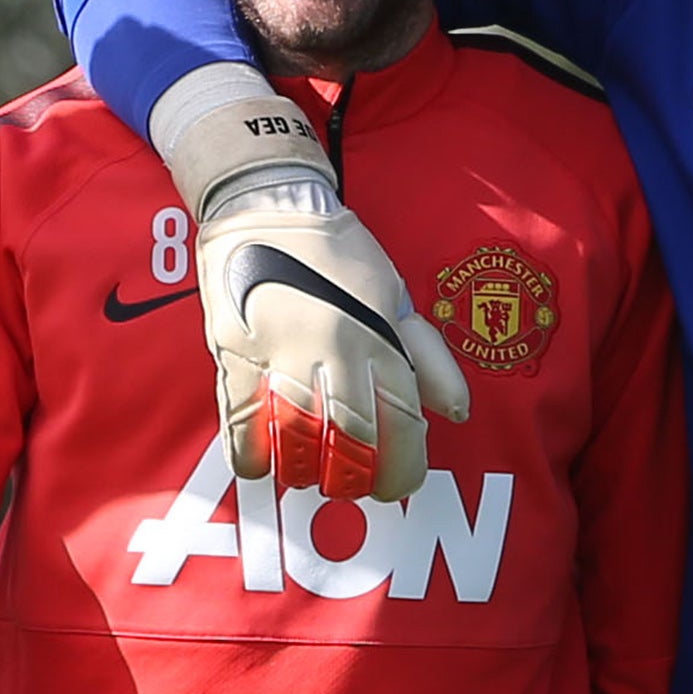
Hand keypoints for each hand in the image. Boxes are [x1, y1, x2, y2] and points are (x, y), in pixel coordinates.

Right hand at [161, 89, 470, 500]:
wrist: (269, 206)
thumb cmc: (340, 254)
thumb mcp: (397, 296)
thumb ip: (427, 357)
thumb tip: (456, 410)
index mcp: (381, 335)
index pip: (404, 421)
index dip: (404, 467)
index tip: (398, 484)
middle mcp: (336, 348)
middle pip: (354, 440)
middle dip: (358, 479)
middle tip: (355, 487)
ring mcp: (282, 353)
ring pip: (299, 440)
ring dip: (306, 472)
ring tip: (311, 476)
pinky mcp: (236, 353)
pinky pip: (242, 425)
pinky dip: (252, 458)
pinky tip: (264, 464)